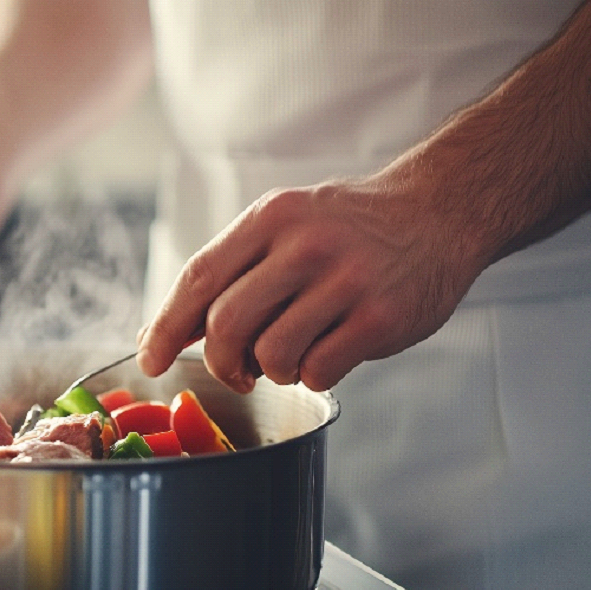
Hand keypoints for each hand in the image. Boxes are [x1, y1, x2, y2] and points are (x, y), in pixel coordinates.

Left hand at [136, 175, 487, 392]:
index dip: (166, 326)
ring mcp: (346, 281)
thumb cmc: (348, 230)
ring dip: (272, 371)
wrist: (439, 212)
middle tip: (237, 370)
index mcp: (270, 218)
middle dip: (221, 361)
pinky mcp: (380, 317)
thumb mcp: (283, 228)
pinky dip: (312, 376)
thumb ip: (229, 275)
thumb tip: (158, 335)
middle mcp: (306, 244)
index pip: (198, 278)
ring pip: (271, 355)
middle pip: (226, 324)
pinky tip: (327, 354)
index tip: (150, 359)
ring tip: (292, 354)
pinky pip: (318, 371)